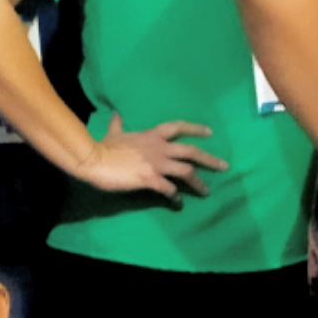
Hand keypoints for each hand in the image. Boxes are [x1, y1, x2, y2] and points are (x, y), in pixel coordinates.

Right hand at [75, 113, 225, 199]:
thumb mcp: (113, 133)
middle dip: (210, 159)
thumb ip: (118, 124)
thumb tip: (117, 114)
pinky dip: (176, 197)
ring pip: (186, 171)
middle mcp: (159, 148)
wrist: (93, 160)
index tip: (210, 133)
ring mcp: (156, 164)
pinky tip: (178, 203)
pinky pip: (169, 189)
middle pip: (191, 151)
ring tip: (206, 191)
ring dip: (198, 182)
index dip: (196, 129)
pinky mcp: (149, 179)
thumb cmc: (104, 147)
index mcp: (152, 136)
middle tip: (224, 166)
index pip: (179, 127)